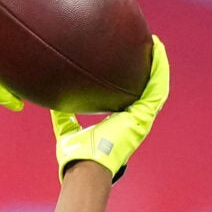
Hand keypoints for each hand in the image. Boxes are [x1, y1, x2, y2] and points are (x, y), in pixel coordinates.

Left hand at [54, 36, 168, 181]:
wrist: (84, 167)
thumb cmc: (77, 156)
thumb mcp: (68, 131)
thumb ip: (63, 117)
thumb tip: (52, 102)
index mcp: (121, 124)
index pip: (133, 98)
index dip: (136, 81)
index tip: (132, 63)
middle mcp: (135, 121)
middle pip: (149, 90)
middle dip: (151, 68)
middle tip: (149, 48)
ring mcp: (142, 119)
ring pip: (157, 86)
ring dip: (159, 65)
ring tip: (156, 44)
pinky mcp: (144, 117)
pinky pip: (156, 88)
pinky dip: (159, 70)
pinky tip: (157, 52)